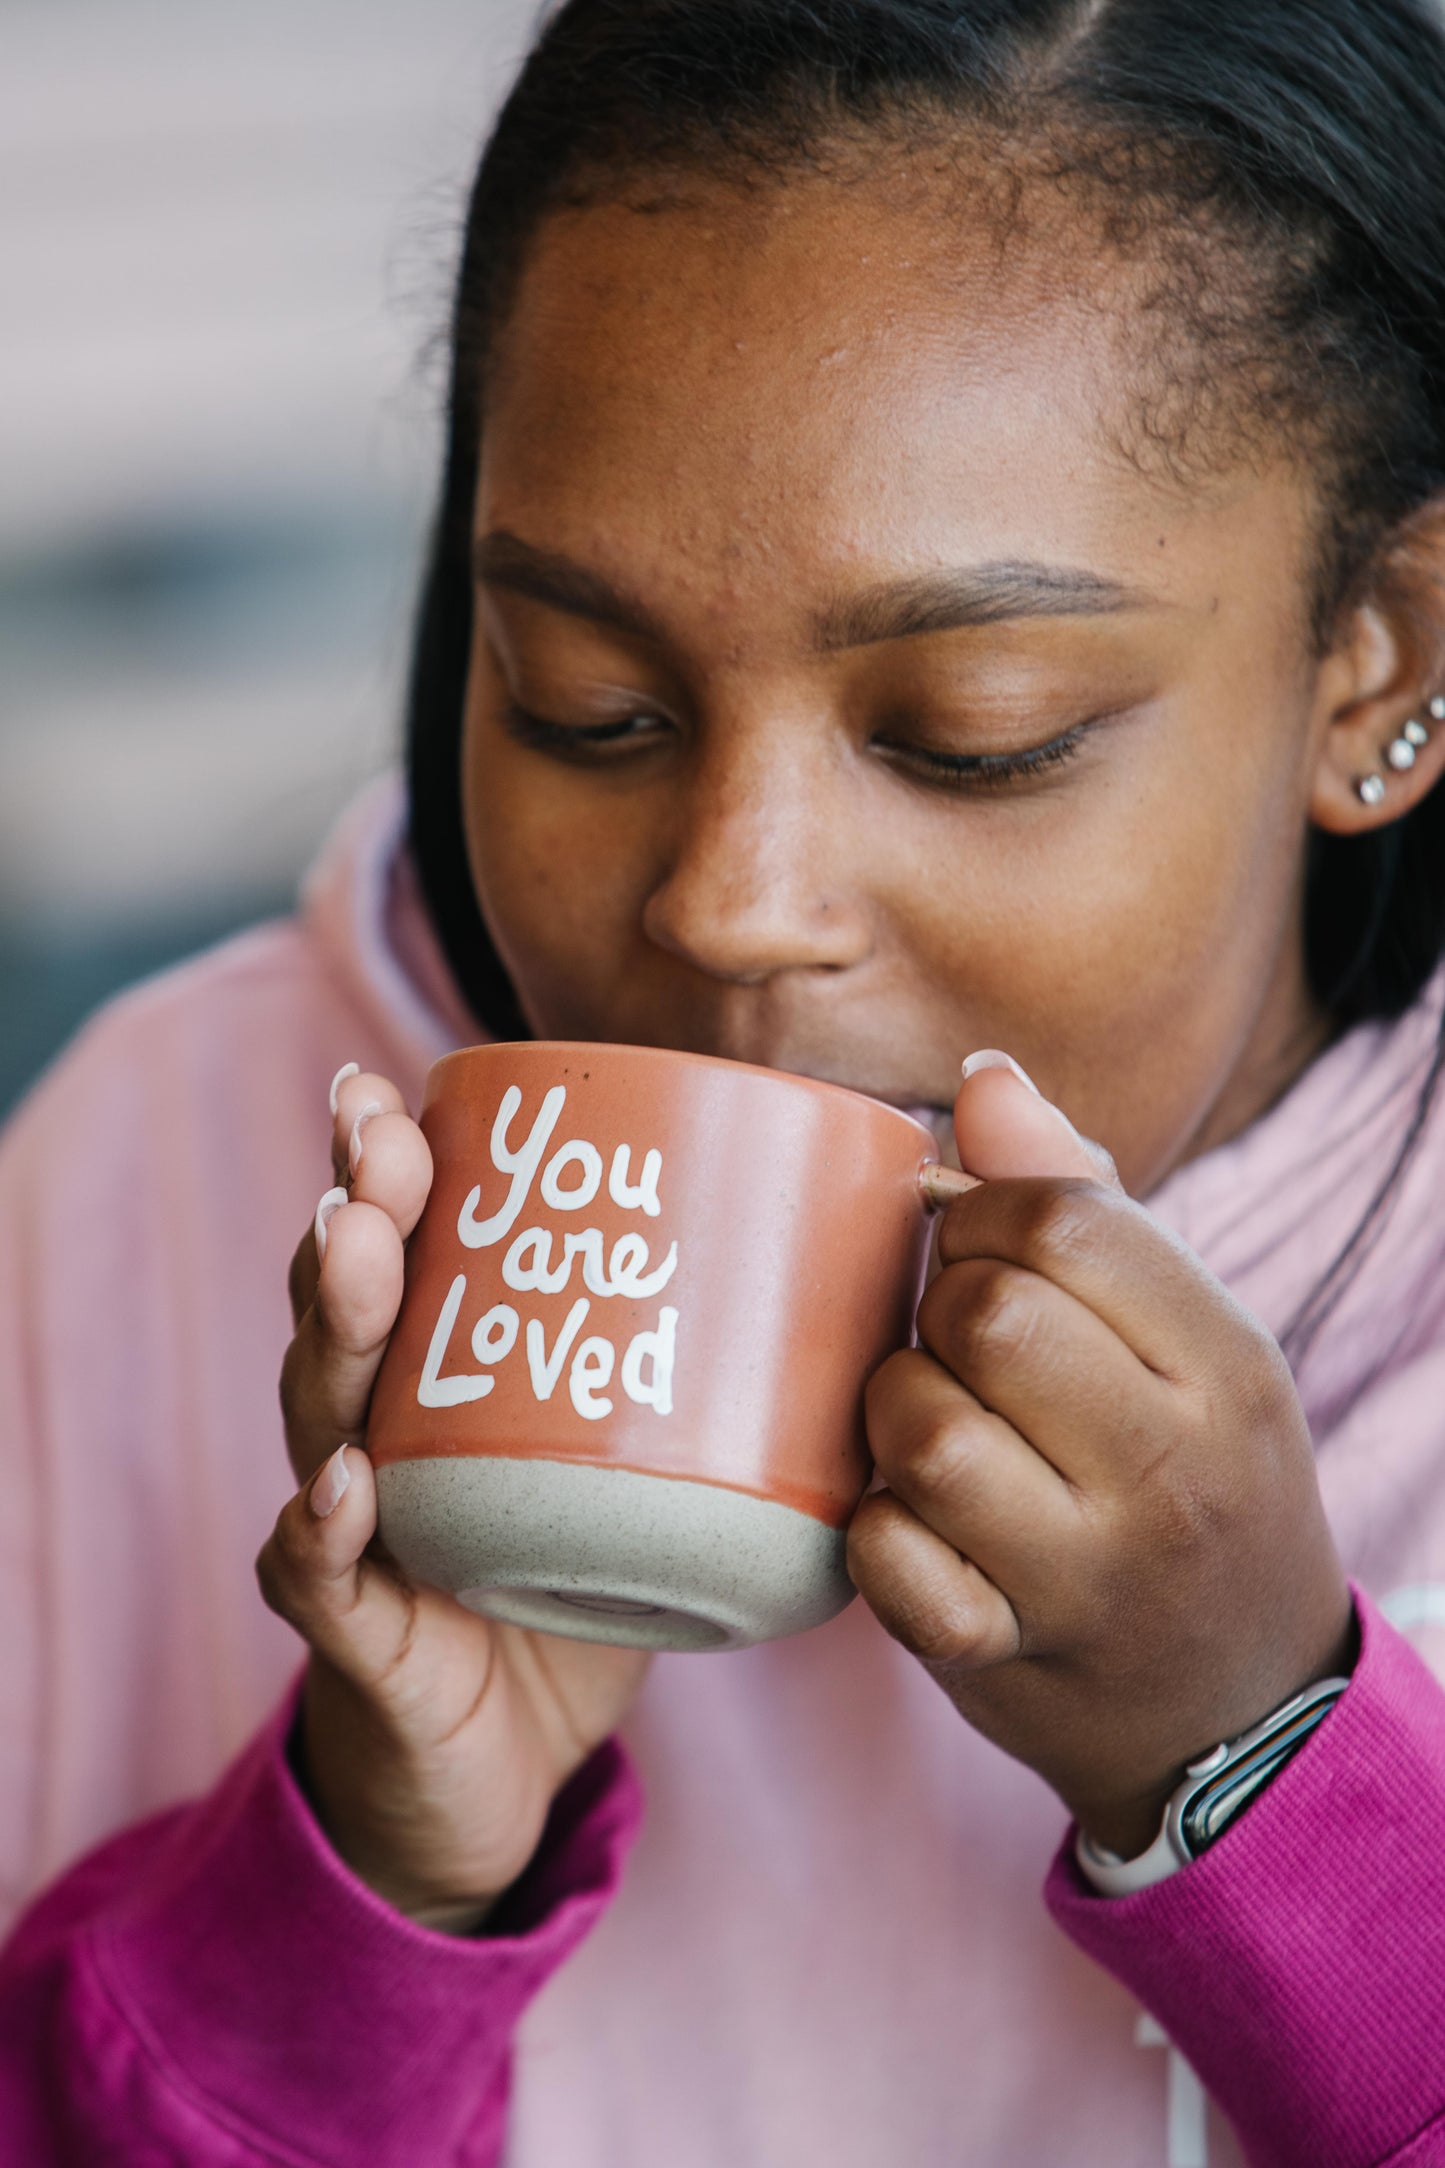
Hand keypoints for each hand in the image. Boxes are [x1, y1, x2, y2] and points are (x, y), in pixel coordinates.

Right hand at [258, 1069, 648, 1930]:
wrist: (493, 1771)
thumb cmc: (571, 1599)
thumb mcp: (639, 1482)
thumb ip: (713, 1398)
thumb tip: (861, 1295)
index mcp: (443, 1385)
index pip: (405, 1254)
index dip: (389, 1167)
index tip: (396, 1087)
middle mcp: (380, 1434)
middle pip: (350, 1304)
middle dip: (357, 1209)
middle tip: (377, 1142)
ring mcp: (356, 1531)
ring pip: (322, 1411)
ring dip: (336, 1325)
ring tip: (356, 1246)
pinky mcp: (357, 1636)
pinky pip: (319, 1577)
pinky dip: (322, 1530)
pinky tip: (346, 1485)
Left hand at [848, 1058, 1352, 1857]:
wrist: (1238, 1701)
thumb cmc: (1190, 1477)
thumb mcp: (1188, 1340)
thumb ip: (1088, 1201)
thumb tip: (982, 1078)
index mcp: (1225, 1363)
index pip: (1066, 1220)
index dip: (984, 1212)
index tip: (979, 1249)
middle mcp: (1173, 1470)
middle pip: (989, 1314)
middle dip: (940, 1308)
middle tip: (955, 1343)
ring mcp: (1088, 1575)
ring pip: (925, 1431)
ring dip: (897, 1411)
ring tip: (934, 1423)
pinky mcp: (1000, 1657)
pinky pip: (884, 1558)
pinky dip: (874, 1532)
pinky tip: (914, 1524)